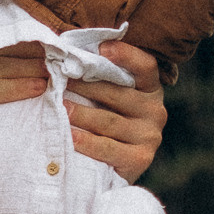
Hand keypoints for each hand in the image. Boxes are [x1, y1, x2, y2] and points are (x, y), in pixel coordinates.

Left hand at [66, 40, 165, 181]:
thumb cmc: (104, 119)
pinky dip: (87, 142)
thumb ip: (99, 75)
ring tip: (57, 105)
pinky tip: (69, 136)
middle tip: (58, 78)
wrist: (112, 167)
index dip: (126, 55)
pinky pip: (109, 148)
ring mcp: (150, 136)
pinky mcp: (140, 159)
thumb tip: (69, 47)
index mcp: (150, 89)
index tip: (101, 49)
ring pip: (109, 121)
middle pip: (119, 93)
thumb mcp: (107, 96)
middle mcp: (156, 111)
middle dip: (85, 85)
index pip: (146, 66)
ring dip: (81, 112)